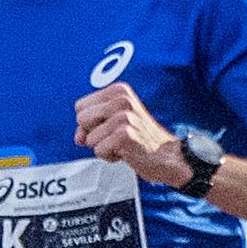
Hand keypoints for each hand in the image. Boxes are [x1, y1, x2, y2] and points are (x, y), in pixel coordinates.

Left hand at [73, 83, 187, 185]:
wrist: (168, 156)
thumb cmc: (141, 140)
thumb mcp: (114, 125)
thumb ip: (90, 126)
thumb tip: (78, 138)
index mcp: (118, 90)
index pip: (80, 106)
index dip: (89, 123)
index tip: (110, 127)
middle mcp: (121, 99)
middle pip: (81, 119)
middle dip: (94, 134)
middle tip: (117, 137)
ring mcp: (123, 116)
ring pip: (89, 138)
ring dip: (103, 147)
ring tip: (123, 145)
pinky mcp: (124, 134)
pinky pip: (98, 150)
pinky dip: (109, 157)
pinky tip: (126, 153)